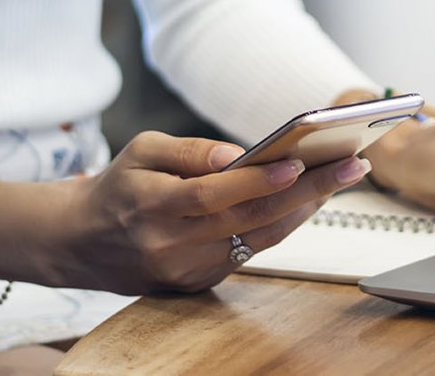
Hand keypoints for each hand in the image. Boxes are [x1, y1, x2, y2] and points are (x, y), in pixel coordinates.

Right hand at [0, 131, 370, 294]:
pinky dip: (282, 225)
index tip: (300, 163)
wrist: (83, 242)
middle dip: (307, 191)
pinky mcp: (199, 284)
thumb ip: (188, 150)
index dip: (258, 181)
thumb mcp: (140, 150)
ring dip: (305, 209)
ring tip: (341, 178)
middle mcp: (171, 244)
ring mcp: (187, 270)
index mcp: (152, 205)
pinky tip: (309, 200)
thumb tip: (236, 154)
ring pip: (258, 240)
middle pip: (249, 218)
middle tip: (351, 165)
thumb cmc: (120, 186)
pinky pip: (250, 252)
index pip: (213, 194)